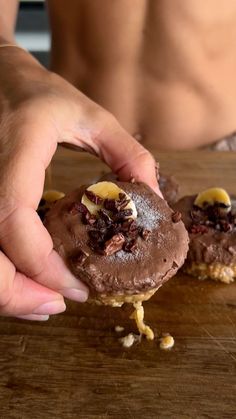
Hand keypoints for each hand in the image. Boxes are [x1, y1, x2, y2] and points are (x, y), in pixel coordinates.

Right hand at [0, 47, 159, 319]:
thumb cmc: (40, 95)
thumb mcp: (90, 115)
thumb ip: (128, 153)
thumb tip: (157, 199)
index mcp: (14, 154)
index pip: (13, 219)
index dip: (42, 263)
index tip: (78, 286)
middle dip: (18, 295)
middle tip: (60, 304)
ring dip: (11, 291)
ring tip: (48, 297)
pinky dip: (7, 271)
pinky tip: (30, 276)